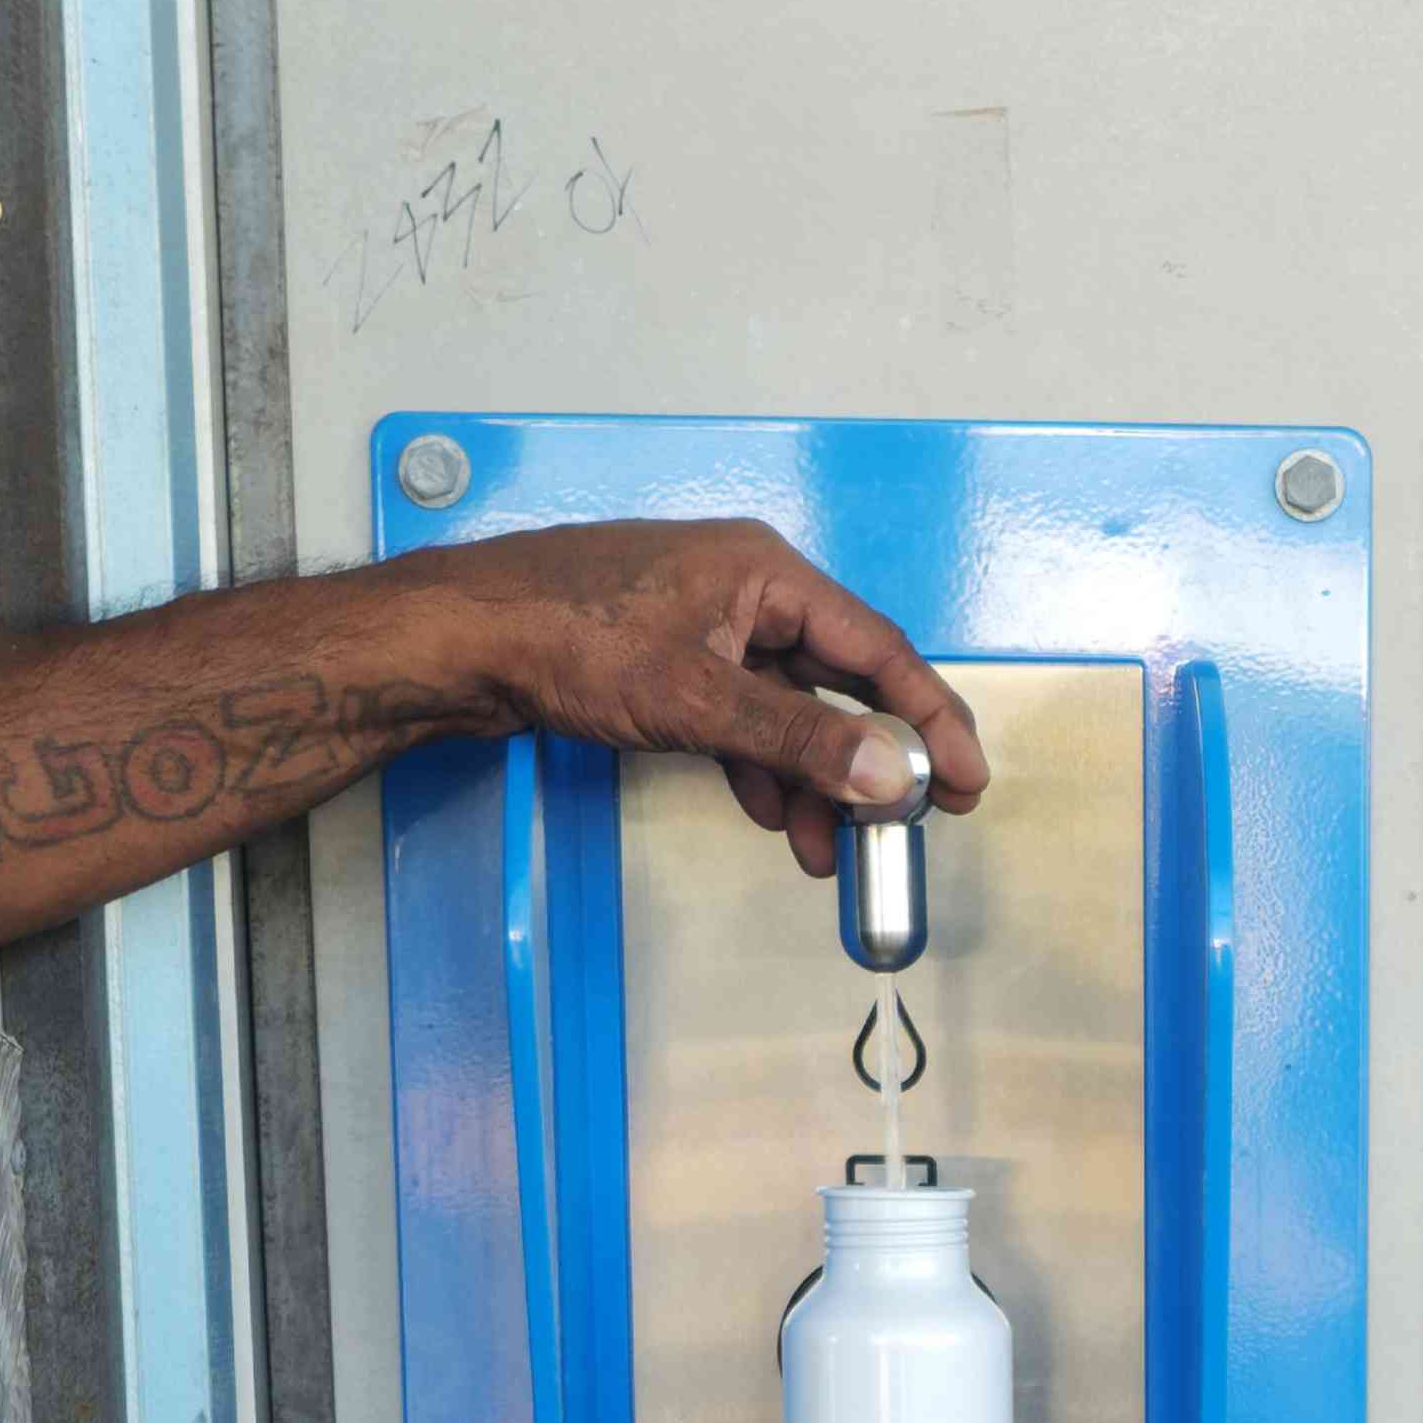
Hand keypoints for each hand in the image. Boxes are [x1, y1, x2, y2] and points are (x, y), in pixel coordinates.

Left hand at [393, 519, 992, 874]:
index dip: (930, 718)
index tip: (966, 782)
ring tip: (828, 849)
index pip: (876, 648)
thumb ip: (799, 739)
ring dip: (812, 777)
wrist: (456, 640)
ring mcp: (702, 623)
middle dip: (870, 759)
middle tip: (911, 824)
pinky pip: (739, 714)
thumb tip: (891, 776)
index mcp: (766, 573)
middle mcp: (743, 589)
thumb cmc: (566, 641)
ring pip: (786, 706)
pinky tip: (771, 814)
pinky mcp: (664, 658)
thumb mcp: (696, 699)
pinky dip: (760, 764)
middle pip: (837, 679)